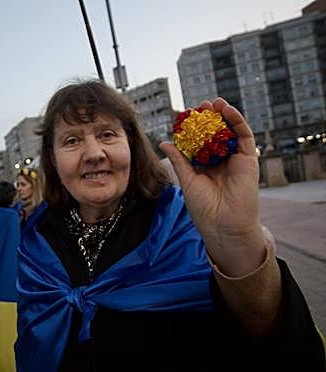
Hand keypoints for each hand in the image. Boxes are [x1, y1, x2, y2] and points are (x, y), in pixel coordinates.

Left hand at [160, 98, 265, 275]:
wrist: (223, 225)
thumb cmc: (204, 208)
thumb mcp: (187, 180)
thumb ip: (179, 160)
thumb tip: (164, 142)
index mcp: (204, 165)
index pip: (199, 141)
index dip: (194, 128)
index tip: (185, 115)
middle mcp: (220, 161)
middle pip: (216, 134)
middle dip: (209, 118)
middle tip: (201, 105)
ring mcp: (235, 159)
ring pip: (230, 132)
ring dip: (224, 115)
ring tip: (215, 103)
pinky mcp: (248, 160)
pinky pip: (244, 136)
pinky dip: (237, 121)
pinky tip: (228, 111)